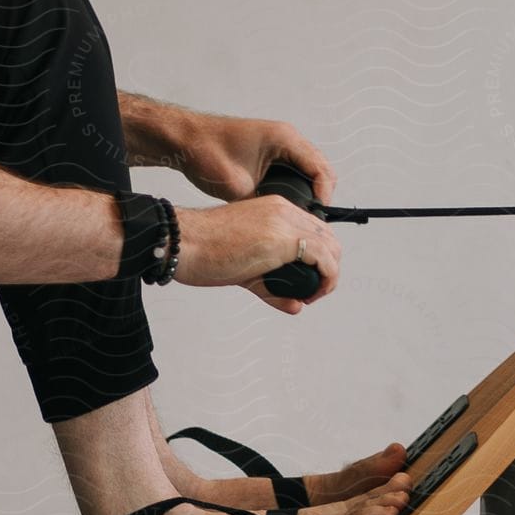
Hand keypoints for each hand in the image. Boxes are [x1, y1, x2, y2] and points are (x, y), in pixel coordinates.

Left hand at [158, 107, 337, 207]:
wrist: (186, 139)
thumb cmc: (206, 153)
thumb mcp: (238, 188)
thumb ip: (262, 204)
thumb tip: (278, 224)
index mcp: (284, 139)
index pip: (320, 169)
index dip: (323, 196)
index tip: (316, 218)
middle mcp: (286, 138)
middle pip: (321, 168)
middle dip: (321, 195)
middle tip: (314, 221)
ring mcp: (280, 143)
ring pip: (310, 168)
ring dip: (312, 190)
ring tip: (306, 216)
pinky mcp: (271, 151)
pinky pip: (296, 169)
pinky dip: (299, 185)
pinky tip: (291, 205)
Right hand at [175, 197, 340, 316]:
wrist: (183, 242)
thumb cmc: (203, 251)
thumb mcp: (246, 266)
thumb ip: (272, 286)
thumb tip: (296, 305)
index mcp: (274, 208)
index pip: (313, 230)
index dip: (320, 258)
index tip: (310, 279)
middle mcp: (283, 210)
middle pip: (327, 237)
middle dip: (328, 267)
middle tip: (314, 290)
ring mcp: (284, 223)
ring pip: (331, 247)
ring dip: (330, 275)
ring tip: (314, 295)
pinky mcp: (283, 239)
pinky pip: (324, 259)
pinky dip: (327, 279)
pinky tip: (312, 294)